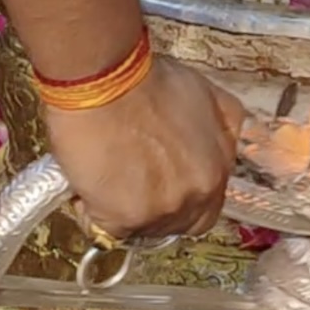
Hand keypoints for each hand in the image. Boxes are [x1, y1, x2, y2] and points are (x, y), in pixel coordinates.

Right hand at [45, 55, 242, 241]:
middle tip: (129, 182)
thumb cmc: (148, 80)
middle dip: (154, 207)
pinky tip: (86, 183)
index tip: (160, 184)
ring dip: (124, 209)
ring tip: (105, 174)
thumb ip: (221, 125)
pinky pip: (106, 229)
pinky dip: (92, 211)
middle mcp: (197, 194)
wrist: (108, 82)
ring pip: (142, 227)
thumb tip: (223, 140)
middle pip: (176, 222)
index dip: (181, 196)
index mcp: (217, 169)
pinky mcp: (126, 218)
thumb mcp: (204, 94)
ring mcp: (163, 210)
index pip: (207, 207)